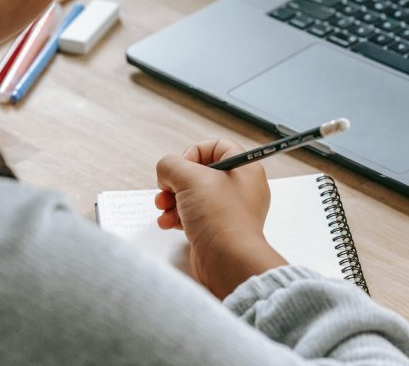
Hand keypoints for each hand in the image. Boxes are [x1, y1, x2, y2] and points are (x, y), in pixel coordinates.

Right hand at [155, 139, 287, 297]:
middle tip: (166, 190)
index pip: (217, 147)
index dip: (194, 153)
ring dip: (172, 200)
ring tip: (163, 209)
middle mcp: (241, 188)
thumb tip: (165, 172)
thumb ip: (171, 165)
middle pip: (200, 173)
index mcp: (245, 169)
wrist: (228, 261)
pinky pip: (194, 216)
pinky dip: (178, 217)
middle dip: (175, 182)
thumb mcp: (189, 178)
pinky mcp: (219, 231)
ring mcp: (230, 211)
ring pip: (193, 196)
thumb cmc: (220, 217)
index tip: (182, 167)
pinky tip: (168, 223)